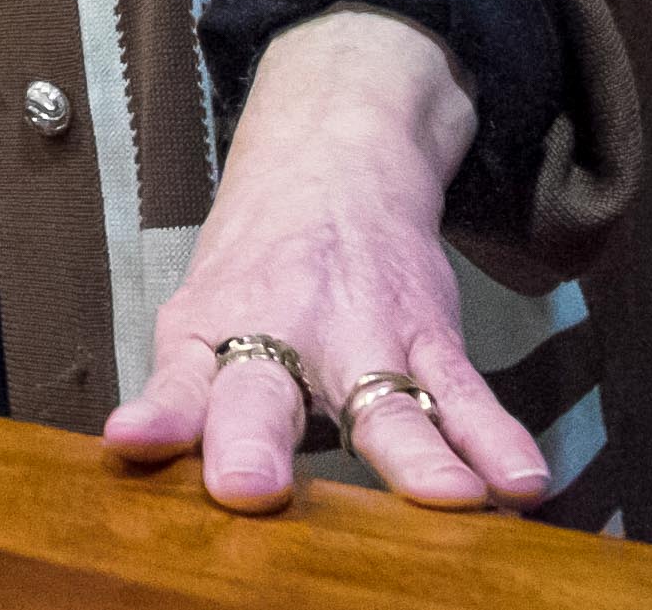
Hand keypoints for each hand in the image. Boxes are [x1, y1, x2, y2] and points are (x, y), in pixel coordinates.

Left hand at [103, 11, 552, 513]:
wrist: (331, 153)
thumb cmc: (260, 260)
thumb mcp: (199, 319)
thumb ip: (182, 401)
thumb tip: (135, 460)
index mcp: (214, 332)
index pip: (178, 382)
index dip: (159, 415)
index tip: (133, 440)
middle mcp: (283, 333)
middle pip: (264, 394)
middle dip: (254, 442)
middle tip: (248, 486)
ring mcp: (362, 335)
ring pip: (386, 400)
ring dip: (412, 454)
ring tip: (444, 497)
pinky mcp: (426, 334)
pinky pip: (461, 392)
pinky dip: (493, 437)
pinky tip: (517, 477)